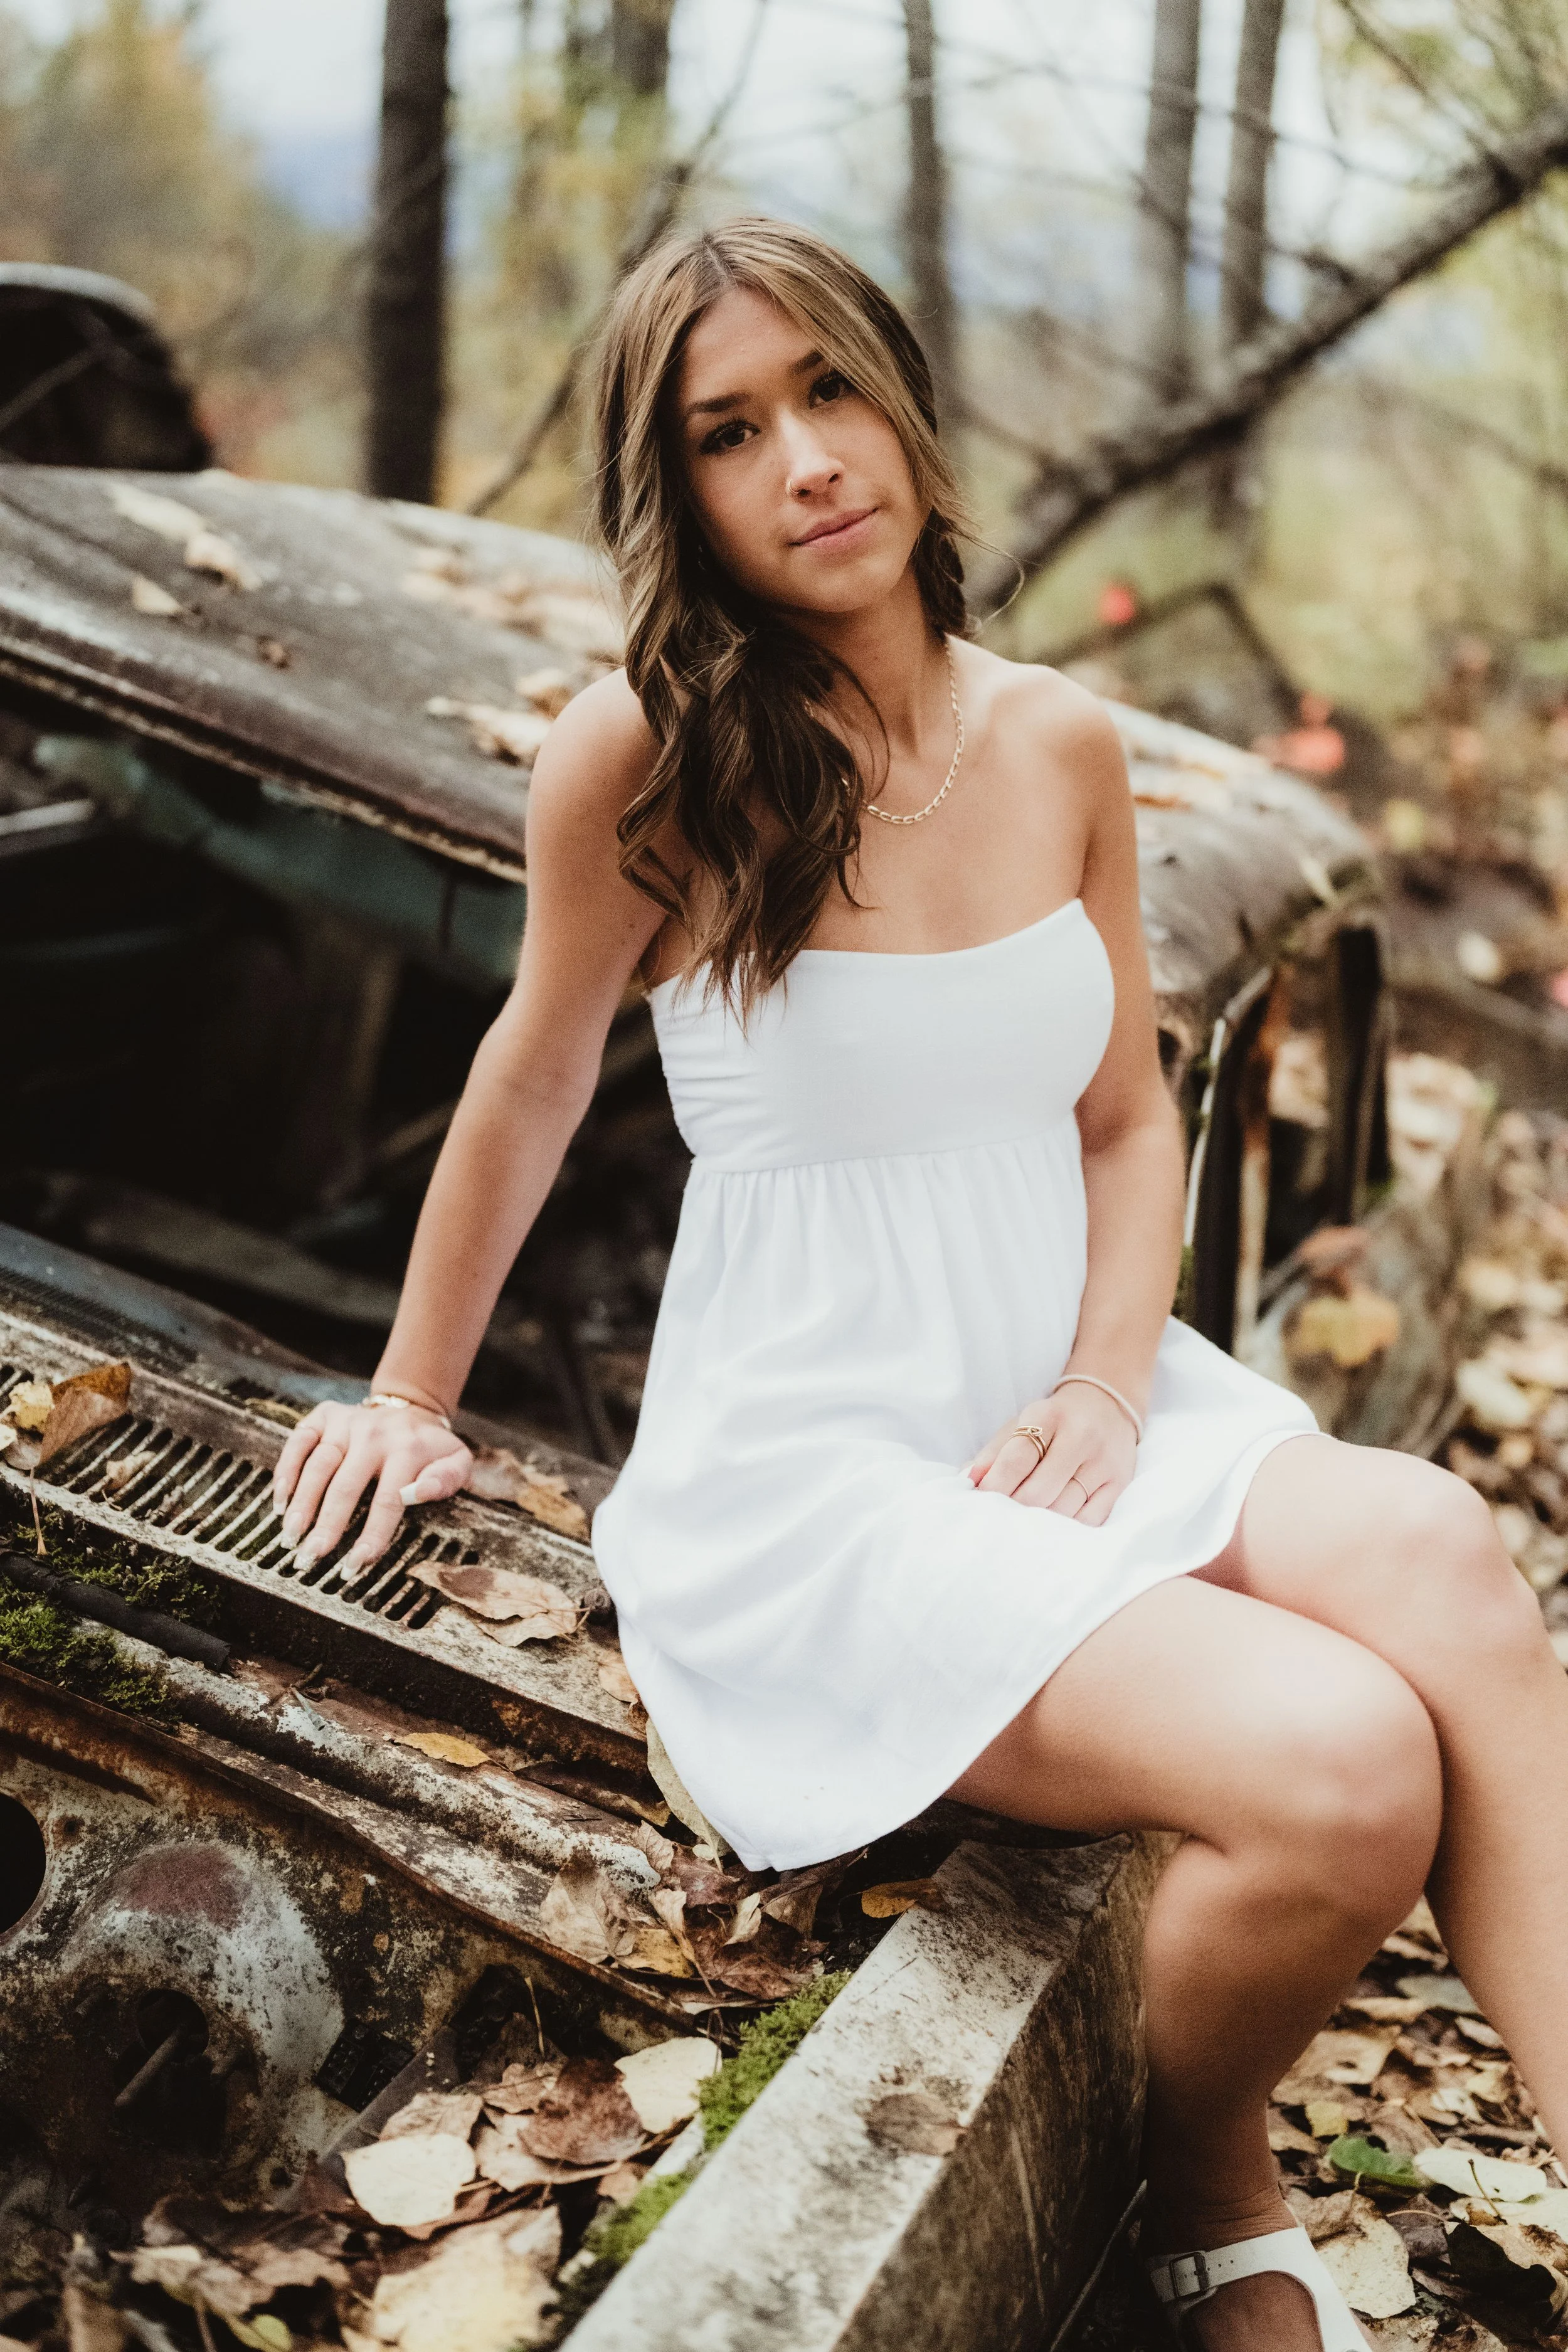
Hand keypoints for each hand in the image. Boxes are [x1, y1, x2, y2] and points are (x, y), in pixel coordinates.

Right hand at [272, 1401, 472, 1574]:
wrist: (411, 1408)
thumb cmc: (431, 1448)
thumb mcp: (456, 1461)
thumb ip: (447, 1479)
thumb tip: (419, 1493)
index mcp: (408, 1450)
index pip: (387, 1500)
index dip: (371, 1535)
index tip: (356, 1564)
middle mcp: (374, 1434)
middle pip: (346, 1486)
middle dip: (326, 1525)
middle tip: (310, 1558)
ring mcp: (347, 1422)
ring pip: (318, 1464)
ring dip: (301, 1502)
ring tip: (290, 1536)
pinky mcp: (325, 1416)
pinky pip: (299, 1440)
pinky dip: (286, 1469)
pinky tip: (280, 1499)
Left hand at [965, 1383, 1135, 1524]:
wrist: (1107, 1405)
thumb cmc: (1054, 1421)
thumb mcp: (1020, 1424)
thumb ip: (993, 1453)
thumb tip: (968, 1482)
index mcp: (1048, 1417)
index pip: (1016, 1459)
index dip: (994, 1487)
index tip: (981, 1502)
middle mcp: (1080, 1437)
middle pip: (1039, 1492)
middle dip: (1014, 1510)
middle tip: (1002, 1517)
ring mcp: (1103, 1462)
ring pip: (1063, 1510)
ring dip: (1039, 1523)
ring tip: (1024, 1524)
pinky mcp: (1119, 1483)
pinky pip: (1090, 1520)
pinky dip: (1067, 1528)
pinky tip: (1054, 1525)